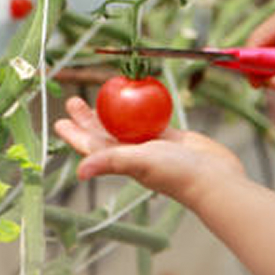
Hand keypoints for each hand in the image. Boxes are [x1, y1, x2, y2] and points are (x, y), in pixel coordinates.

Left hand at [53, 97, 245, 205]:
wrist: (214, 179)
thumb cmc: (178, 174)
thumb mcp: (141, 163)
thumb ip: (111, 162)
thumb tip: (79, 172)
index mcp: (122, 160)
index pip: (92, 145)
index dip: (75, 134)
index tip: (59, 121)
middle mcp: (135, 153)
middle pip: (105, 132)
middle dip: (88, 118)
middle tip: (74, 100)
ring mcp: (153, 146)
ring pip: (127, 124)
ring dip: (113, 111)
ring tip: (103, 95)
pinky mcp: (172, 139)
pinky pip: (152, 120)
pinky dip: (143, 109)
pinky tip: (139, 97)